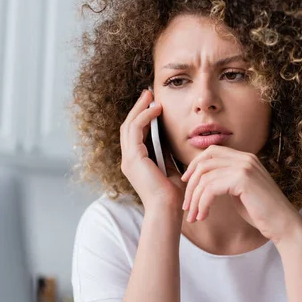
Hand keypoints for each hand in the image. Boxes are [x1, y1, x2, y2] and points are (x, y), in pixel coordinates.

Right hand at [120, 89, 185, 211]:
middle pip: (128, 127)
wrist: (168, 209)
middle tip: (148, 93)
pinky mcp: (134, 158)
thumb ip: (166, 154)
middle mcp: (129, 161)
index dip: (142, 117)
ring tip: (150, 95)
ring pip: (129, 125)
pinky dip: (145, 116)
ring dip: (140, 108)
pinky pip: (136, 129)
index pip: (134, 135)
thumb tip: (170, 138)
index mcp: (136, 164)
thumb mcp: (170, 168)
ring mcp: (129, 159)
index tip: (153, 104)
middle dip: (138, 108)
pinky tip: (156, 109)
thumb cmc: (172, 195)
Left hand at [180, 145, 301, 245]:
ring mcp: (244, 167)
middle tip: (186, 206)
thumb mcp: (239, 191)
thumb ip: (225, 181)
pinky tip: (203, 216)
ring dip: (195, 199)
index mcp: (244, 158)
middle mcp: (245, 158)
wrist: (283, 224)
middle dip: (190, 185)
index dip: (194, 166)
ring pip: (205, 178)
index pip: (211, 152)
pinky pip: (211, 189)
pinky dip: (203, 204)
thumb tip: (204, 181)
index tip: (186, 183)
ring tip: (194, 216)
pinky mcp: (242, 180)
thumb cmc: (261, 212)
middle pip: (204, 163)